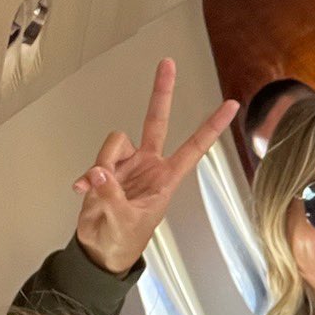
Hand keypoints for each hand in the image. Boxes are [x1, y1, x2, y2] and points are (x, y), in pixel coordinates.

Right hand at [72, 58, 238, 274]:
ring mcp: (125, 165)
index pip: (195, 146)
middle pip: (156, 121)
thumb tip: (99, 172)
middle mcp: (148, 164)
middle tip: (168, 63)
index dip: (212, 125)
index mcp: (167, 178)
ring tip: (98, 191)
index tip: (232, 104)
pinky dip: (86, 176)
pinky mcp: (104, 169)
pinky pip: (94, 160)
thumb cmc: (123, 241)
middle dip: (161, 93)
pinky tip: (82, 190)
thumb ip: (111, 195)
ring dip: (103, 163)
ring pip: (115, 142)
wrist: (99, 251)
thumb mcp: (123, 222)